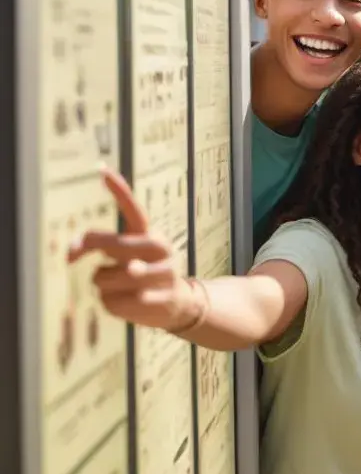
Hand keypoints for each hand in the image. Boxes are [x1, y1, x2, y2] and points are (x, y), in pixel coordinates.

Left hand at [68, 168, 202, 331]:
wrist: (177, 303)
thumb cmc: (142, 273)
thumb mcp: (124, 255)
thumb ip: (98, 246)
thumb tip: (70, 252)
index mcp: (150, 234)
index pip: (133, 209)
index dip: (118, 190)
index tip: (101, 169)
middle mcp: (161, 248)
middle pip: (117, 244)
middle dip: (93, 251)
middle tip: (72, 255)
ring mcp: (165, 272)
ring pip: (112, 276)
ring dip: (101, 283)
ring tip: (113, 285)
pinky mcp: (163, 298)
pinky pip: (120, 302)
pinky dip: (112, 304)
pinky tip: (124, 302)